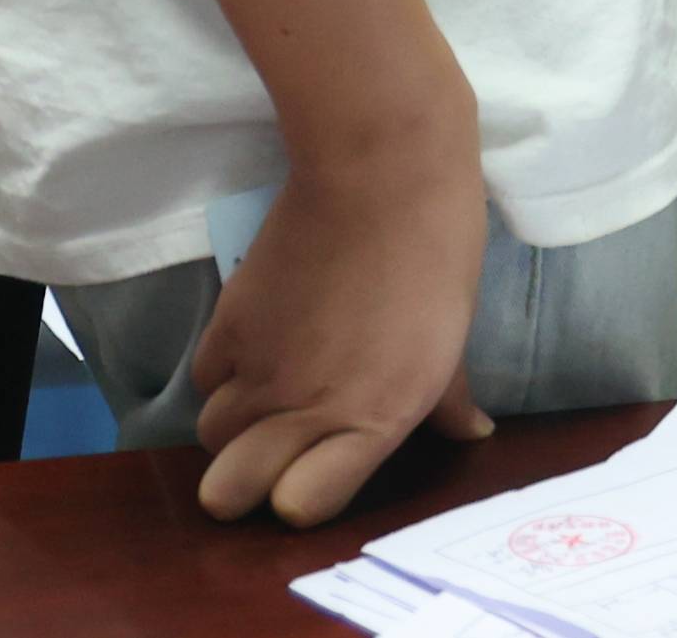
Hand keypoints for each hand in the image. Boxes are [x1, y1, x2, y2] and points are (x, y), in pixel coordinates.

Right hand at [190, 144, 492, 525]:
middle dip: (243, 485)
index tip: (315, 481)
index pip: (305, 504)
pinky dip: (222, 373)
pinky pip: (204, 375)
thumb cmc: (437, 251)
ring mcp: (261, 366)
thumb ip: (447, 398)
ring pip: (212, 434)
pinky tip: (253, 350)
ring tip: (264, 401)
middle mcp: (307, 406)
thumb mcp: (454, 336)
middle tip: (267, 458)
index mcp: (375, 418)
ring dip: (234, 428)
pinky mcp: (228, 321)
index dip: (304, 500)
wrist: (381, 172)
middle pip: (231, 490)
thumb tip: (473, 435)